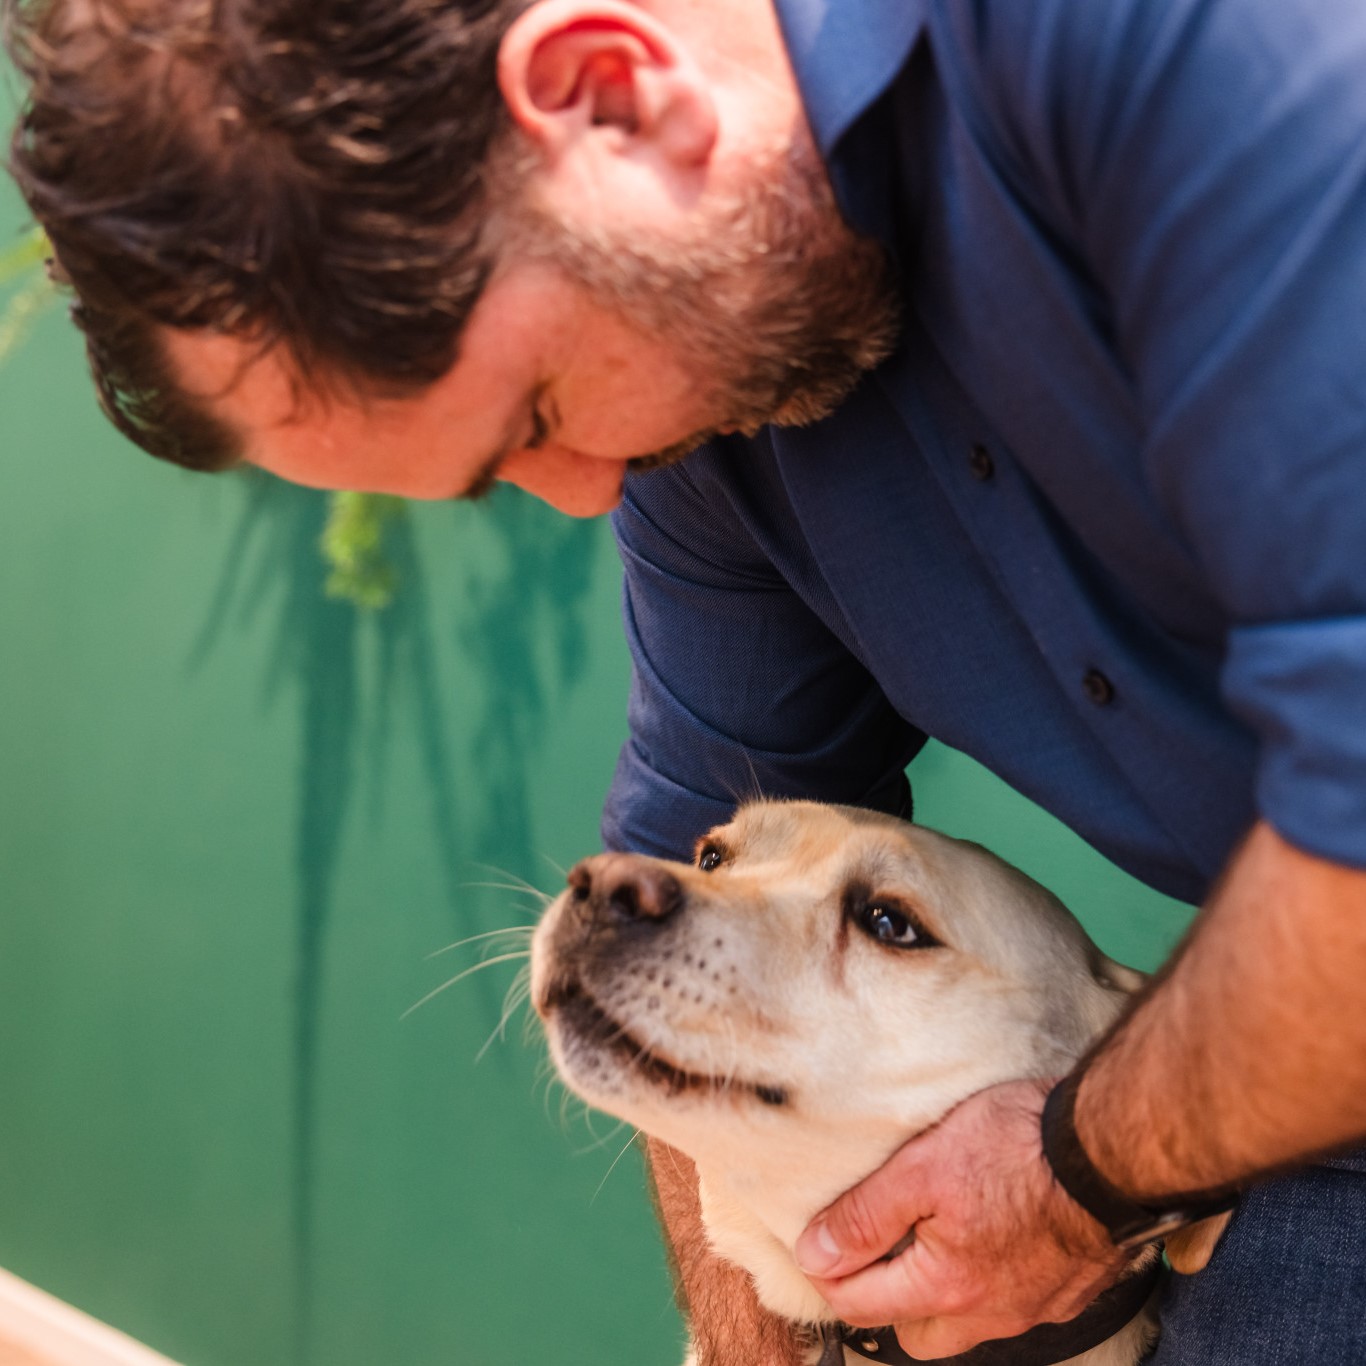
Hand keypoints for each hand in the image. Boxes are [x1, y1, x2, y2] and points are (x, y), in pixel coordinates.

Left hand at [794, 1079, 1129, 1359]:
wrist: (1109, 1151)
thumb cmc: (1019, 1149)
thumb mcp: (923, 1167)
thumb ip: (866, 1215)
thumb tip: (816, 1253)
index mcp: (947, 1288)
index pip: (861, 1306)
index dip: (829, 1273)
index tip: (818, 1239)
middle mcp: (991, 1313)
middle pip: (916, 1332)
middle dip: (885, 1299)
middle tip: (872, 1246)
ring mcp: (1035, 1305)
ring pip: (966, 1323)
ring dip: (939, 1294)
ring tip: (928, 1240)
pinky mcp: (1068, 1288)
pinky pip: (1012, 1303)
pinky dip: (988, 1280)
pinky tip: (986, 1237)